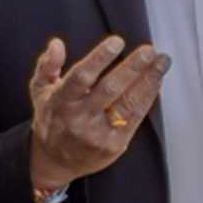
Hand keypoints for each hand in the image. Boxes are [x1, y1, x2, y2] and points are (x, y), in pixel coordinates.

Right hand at [26, 36, 172, 192]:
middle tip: (149, 51)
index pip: (81, 77)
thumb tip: (57, 44)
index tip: (117, 41)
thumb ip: (47, 65)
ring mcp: (98, 134)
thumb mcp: (40, 90)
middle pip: (109, 89)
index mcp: (61, 101)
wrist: (55, 161)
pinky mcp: (113, 145)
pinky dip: (147, 98)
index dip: (100, 58)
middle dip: (132, 68)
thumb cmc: (51, 117)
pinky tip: (156, 82)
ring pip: (127, 104)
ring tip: (162, 62)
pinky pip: (135, 118)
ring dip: (148, 81)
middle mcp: (79, 118)